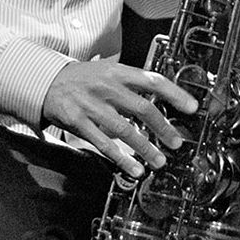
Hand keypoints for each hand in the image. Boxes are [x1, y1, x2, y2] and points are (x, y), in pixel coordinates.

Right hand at [41, 60, 198, 177]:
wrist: (47, 81)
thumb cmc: (83, 78)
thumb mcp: (108, 71)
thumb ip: (132, 83)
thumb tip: (160, 97)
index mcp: (119, 73)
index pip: (153, 81)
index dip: (175, 94)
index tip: (192, 107)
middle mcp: (108, 88)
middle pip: (143, 108)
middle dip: (163, 128)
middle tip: (176, 143)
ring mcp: (93, 106)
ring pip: (125, 130)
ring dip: (145, 148)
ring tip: (159, 161)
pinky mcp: (79, 123)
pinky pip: (104, 144)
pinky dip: (121, 158)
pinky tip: (134, 169)